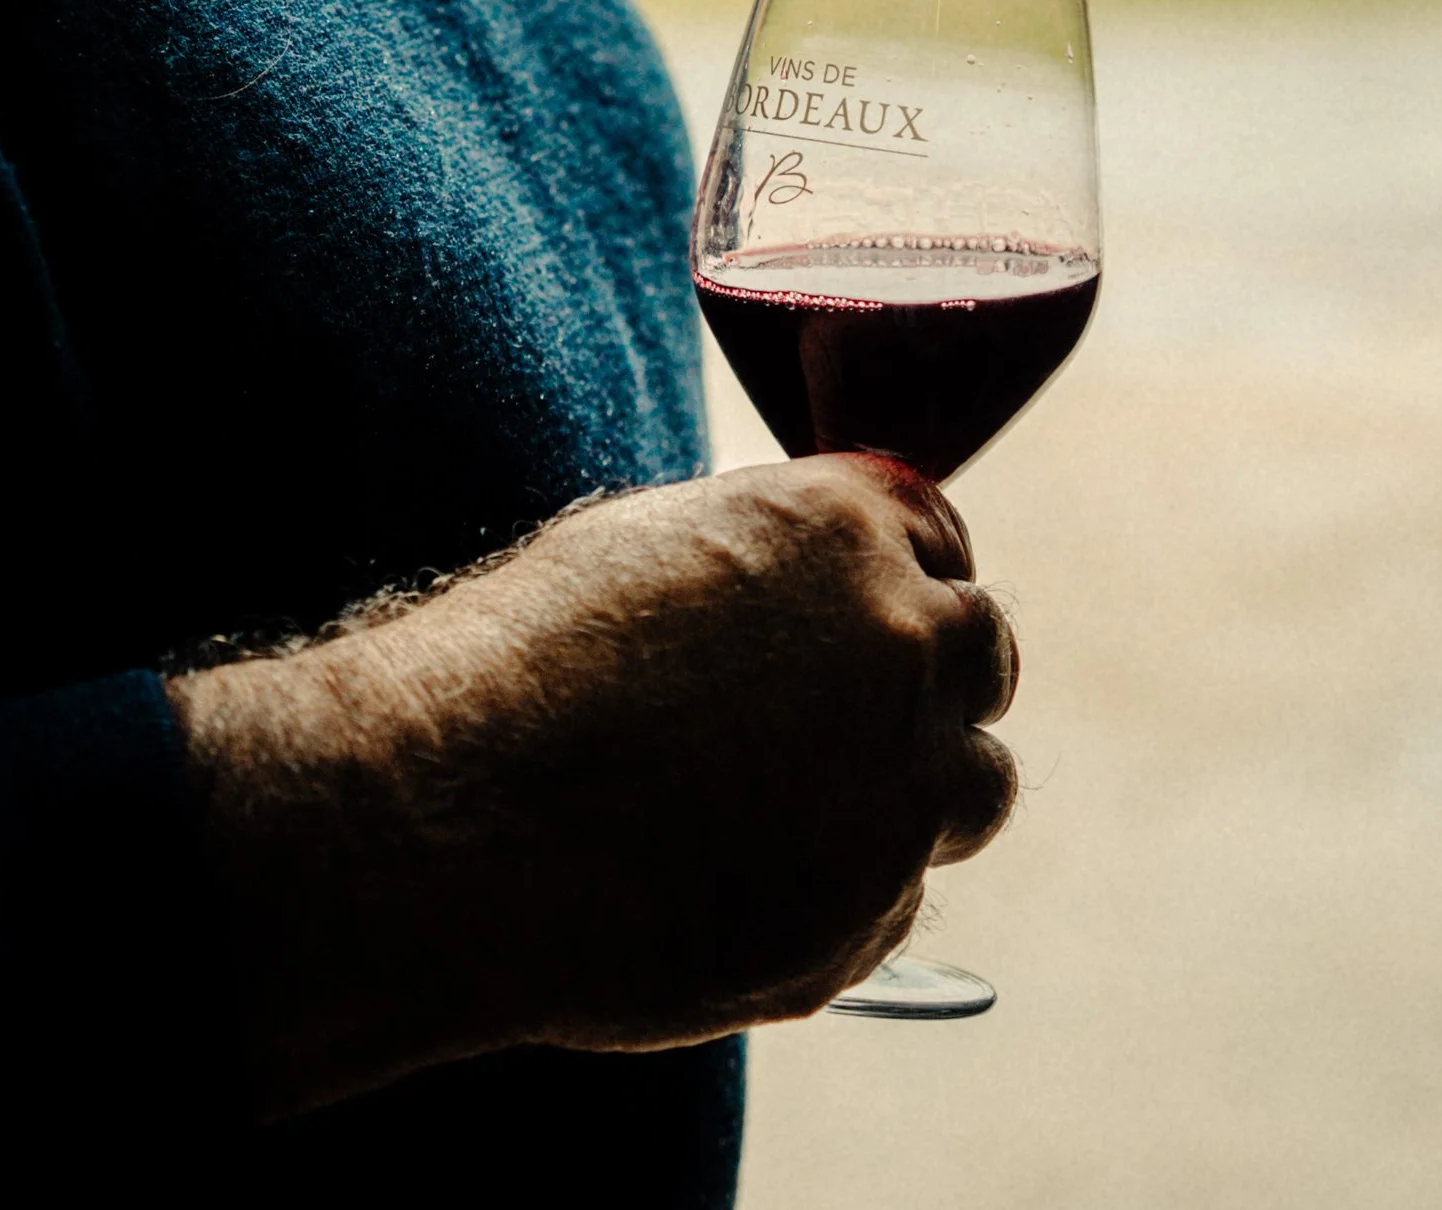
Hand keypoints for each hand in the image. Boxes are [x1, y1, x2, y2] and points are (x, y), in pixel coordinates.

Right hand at [169, 457, 1017, 1115]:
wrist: (457, 810)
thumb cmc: (523, 663)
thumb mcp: (651, 550)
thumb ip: (768, 567)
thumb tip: (810, 605)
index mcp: (840, 525)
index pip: (938, 532)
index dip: (907, 575)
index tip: (882, 610)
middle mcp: (898, 642)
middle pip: (984, 651)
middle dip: (932, 677)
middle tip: (852, 712)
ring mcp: (899, 785)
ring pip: (974, 785)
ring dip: (915, 789)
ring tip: (798, 807)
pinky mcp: (871, 915)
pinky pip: (898, 896)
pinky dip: (848, 891)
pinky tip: (736, 881)